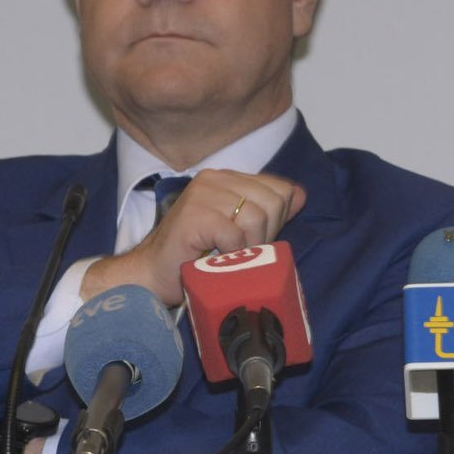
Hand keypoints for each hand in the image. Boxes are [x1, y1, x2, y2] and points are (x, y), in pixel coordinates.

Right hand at [83, 168, 306, 306]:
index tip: (252, 239)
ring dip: (247, 246)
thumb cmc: (196, 257)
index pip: (281, 189)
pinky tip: (214, 258)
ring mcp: (203, 193)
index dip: (276, 221)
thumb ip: (268, 211)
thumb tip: (299, 194)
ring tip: (225, 254)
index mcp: (229, 178)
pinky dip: (230, 254)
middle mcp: (216, 178)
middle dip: (264, 235)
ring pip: (257, 218)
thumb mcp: (240, 230)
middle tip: (237, 250)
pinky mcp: (195, 214)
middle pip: (273, 203)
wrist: (153, 276)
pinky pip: (235, 234)